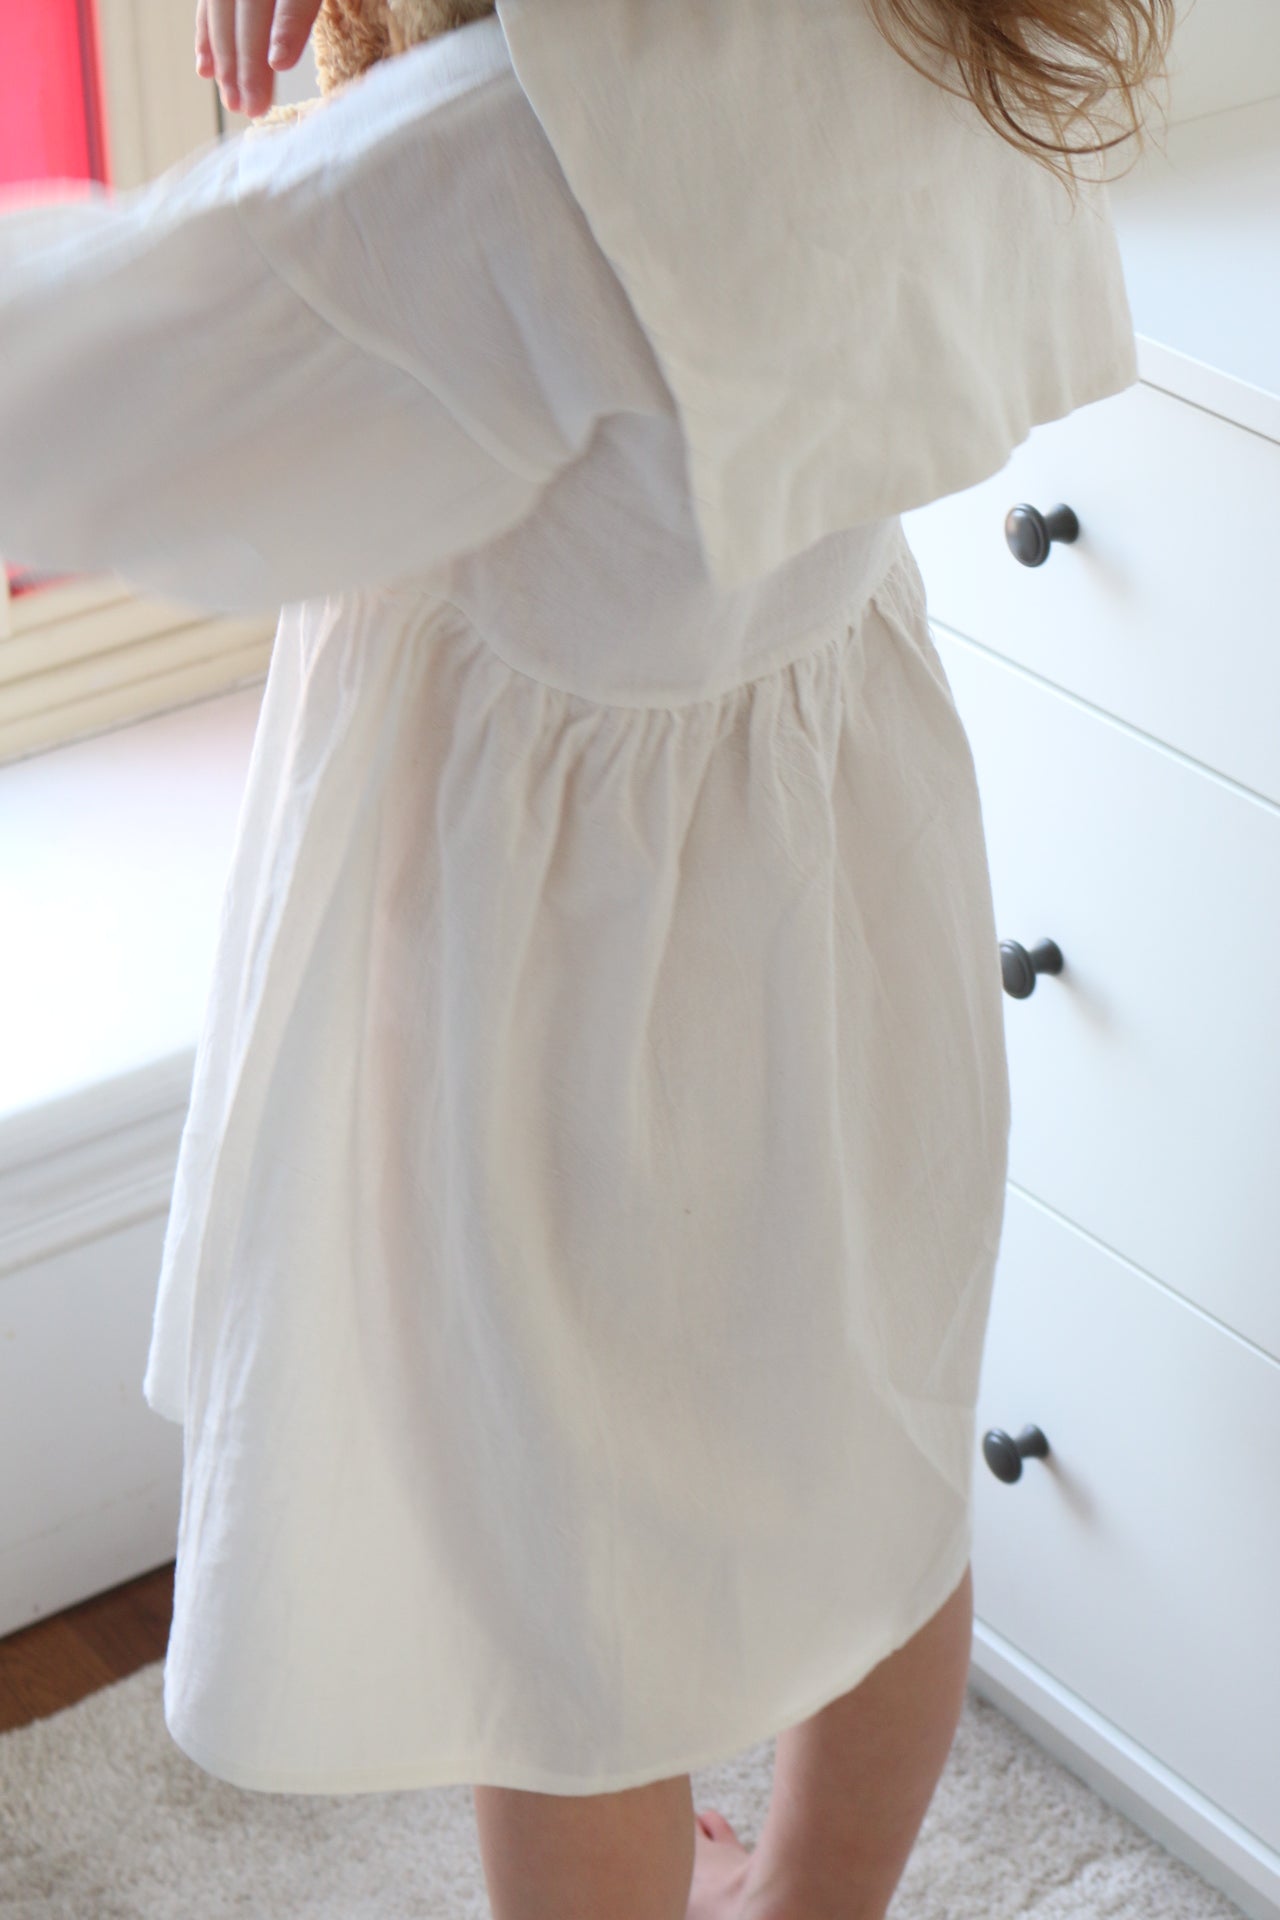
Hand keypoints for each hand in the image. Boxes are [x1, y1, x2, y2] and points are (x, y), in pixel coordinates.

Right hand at [195, 0, 324, 117]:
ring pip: (223, 3)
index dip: (288, 24)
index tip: (279, 62)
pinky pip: (210, 0)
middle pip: (251, 1)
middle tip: (253, 106)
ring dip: (225, 56)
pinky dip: (207, 33)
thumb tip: (317, 53)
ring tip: (234, 102)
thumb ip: (332, 9)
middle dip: (249, 57)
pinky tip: (208, 70)